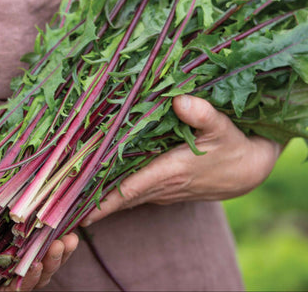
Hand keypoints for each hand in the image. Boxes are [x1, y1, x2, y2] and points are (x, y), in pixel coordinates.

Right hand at [0, 233, 77, 291]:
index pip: (10, 288)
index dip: (23, 282)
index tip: (34, 267)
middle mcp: (6, 270)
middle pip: (33, 277)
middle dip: (49, 264)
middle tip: (59, 246)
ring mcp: (18, 252)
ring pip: (45, 260)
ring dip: (60, 252)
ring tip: (69, 238)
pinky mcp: (27, 233)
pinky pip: (47, 240)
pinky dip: (60, 235)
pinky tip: (71, 227)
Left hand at [81, 95, 281, 224]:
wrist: (247, 171)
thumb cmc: (233, 147)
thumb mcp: (222, 127)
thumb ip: (202, 115)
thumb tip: (179, 100)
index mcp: (171, 171)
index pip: (128, 189)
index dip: (101, 199)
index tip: (75, 208)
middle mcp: (163, 186)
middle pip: (120, 198)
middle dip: (92, 201)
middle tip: (61, 201)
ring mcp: (164, 190)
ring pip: (126, 197)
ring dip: (101, 198)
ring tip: (73, 195)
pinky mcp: (167, 188)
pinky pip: (136, 193)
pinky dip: (117, 193)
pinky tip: (102, 184)